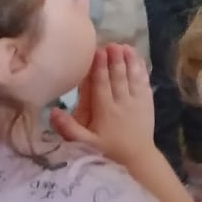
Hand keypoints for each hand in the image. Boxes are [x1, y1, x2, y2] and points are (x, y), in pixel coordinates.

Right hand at [49, 45, 155, 167]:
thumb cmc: (107, 150)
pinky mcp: (147, 103)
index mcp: (106, 111)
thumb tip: (53, 112)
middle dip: (115, 60)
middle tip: (111, 44)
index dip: (100, 68)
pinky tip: (138, 60)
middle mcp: (122, 103)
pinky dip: (141, 71)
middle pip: (118, 78)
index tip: (98, 52)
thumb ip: (68, 129)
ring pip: (133, 78)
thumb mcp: (84, 144)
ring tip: (125, 46)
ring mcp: (137, 102)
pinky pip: (144, 83)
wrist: (137, 158)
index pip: (102, 85)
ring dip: (130, 61)